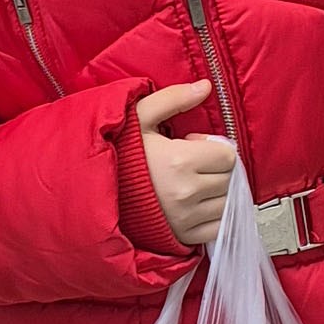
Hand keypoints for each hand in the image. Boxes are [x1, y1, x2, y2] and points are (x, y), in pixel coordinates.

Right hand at [135, 80, 237, 247]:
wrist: (94, 193)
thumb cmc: (119, 156)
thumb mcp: (140, 118)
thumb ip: (173, 98)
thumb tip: (206, 86)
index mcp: (180, 161)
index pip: (228, 155)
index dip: (213, 147)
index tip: (193, 147)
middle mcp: (186, 193)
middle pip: (229, 178)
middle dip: (216, 168)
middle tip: (192, 165)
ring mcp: (185, 218)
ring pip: (227, 202)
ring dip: (216, 192)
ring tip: (192, 184)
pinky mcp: (183, 237)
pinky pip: (218, 227)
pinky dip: (214, 217)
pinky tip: (195, 205)